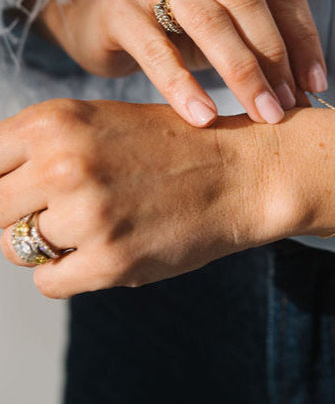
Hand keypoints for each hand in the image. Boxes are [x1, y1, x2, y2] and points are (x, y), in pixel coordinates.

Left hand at [0, 99, 293, 297]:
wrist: (242, 170)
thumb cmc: (174, 145)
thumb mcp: (99, 123)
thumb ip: (39, 148)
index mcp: (54, 121)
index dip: (3, 180)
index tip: (20, 190)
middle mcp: (63, 164)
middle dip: (22, 213)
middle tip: (68, 206)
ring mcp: (86, 214)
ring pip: (16, 248)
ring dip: (51, 242)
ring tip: (101, 221)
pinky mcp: (110, 260)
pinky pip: (49, 282)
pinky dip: (73, 270)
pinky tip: (111, 244)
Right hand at [37, 0, 326, 125]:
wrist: (103, 13)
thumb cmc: (182, 12)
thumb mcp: (229, 8)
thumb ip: (268, 28)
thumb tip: (310, 83)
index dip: (303, 35)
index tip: (316, 82)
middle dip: (275, 56)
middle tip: (289, 104)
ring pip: (209, 21)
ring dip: (243, 74)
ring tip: (263, 113)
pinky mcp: (117, 7)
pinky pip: (158, 52)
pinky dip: (185, 87)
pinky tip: (205, 117)